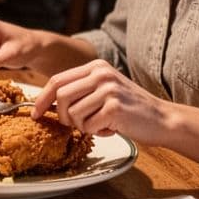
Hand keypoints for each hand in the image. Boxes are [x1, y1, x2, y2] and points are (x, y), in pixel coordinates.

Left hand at [30, 60, 169, 142]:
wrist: (163, 119)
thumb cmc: (130, 109)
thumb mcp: (104, 90)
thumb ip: (80, 91)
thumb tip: (47, 104)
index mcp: (95, 66)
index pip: (57, 80)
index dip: (42, 98)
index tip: (35, 113)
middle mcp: (100, 73)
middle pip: (61, 96)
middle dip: (62, 116)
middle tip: (76, 125)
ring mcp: (108, 89)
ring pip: (73, 113)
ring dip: (83, 126)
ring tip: (101, 124)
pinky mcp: (114, 107)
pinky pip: (89, 125)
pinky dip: (97, 132)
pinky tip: (113, 128)